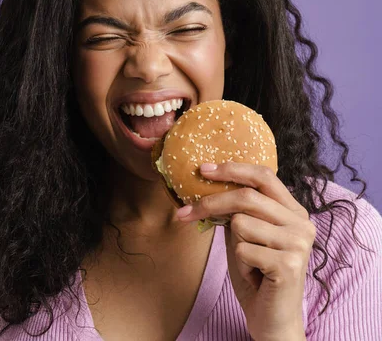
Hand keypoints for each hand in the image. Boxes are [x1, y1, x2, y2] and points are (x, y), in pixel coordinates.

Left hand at [176, 162, 313, 340]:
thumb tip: (207, 182)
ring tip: (249, 262)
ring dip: (234, 245)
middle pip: (246, 197)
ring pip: (241, 224)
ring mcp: (298, 243)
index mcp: (293, 211)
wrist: (272, 318)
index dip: (232, 169)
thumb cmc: (256, 274)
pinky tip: (255, 275)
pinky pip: (242, 250)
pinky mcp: (289, 264)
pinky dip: (240, 263)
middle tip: (184, 213)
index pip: (264, 176)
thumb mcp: (243, 235)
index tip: (203, 169)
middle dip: (209, 204)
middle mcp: (302, 223)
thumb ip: (236, 210)